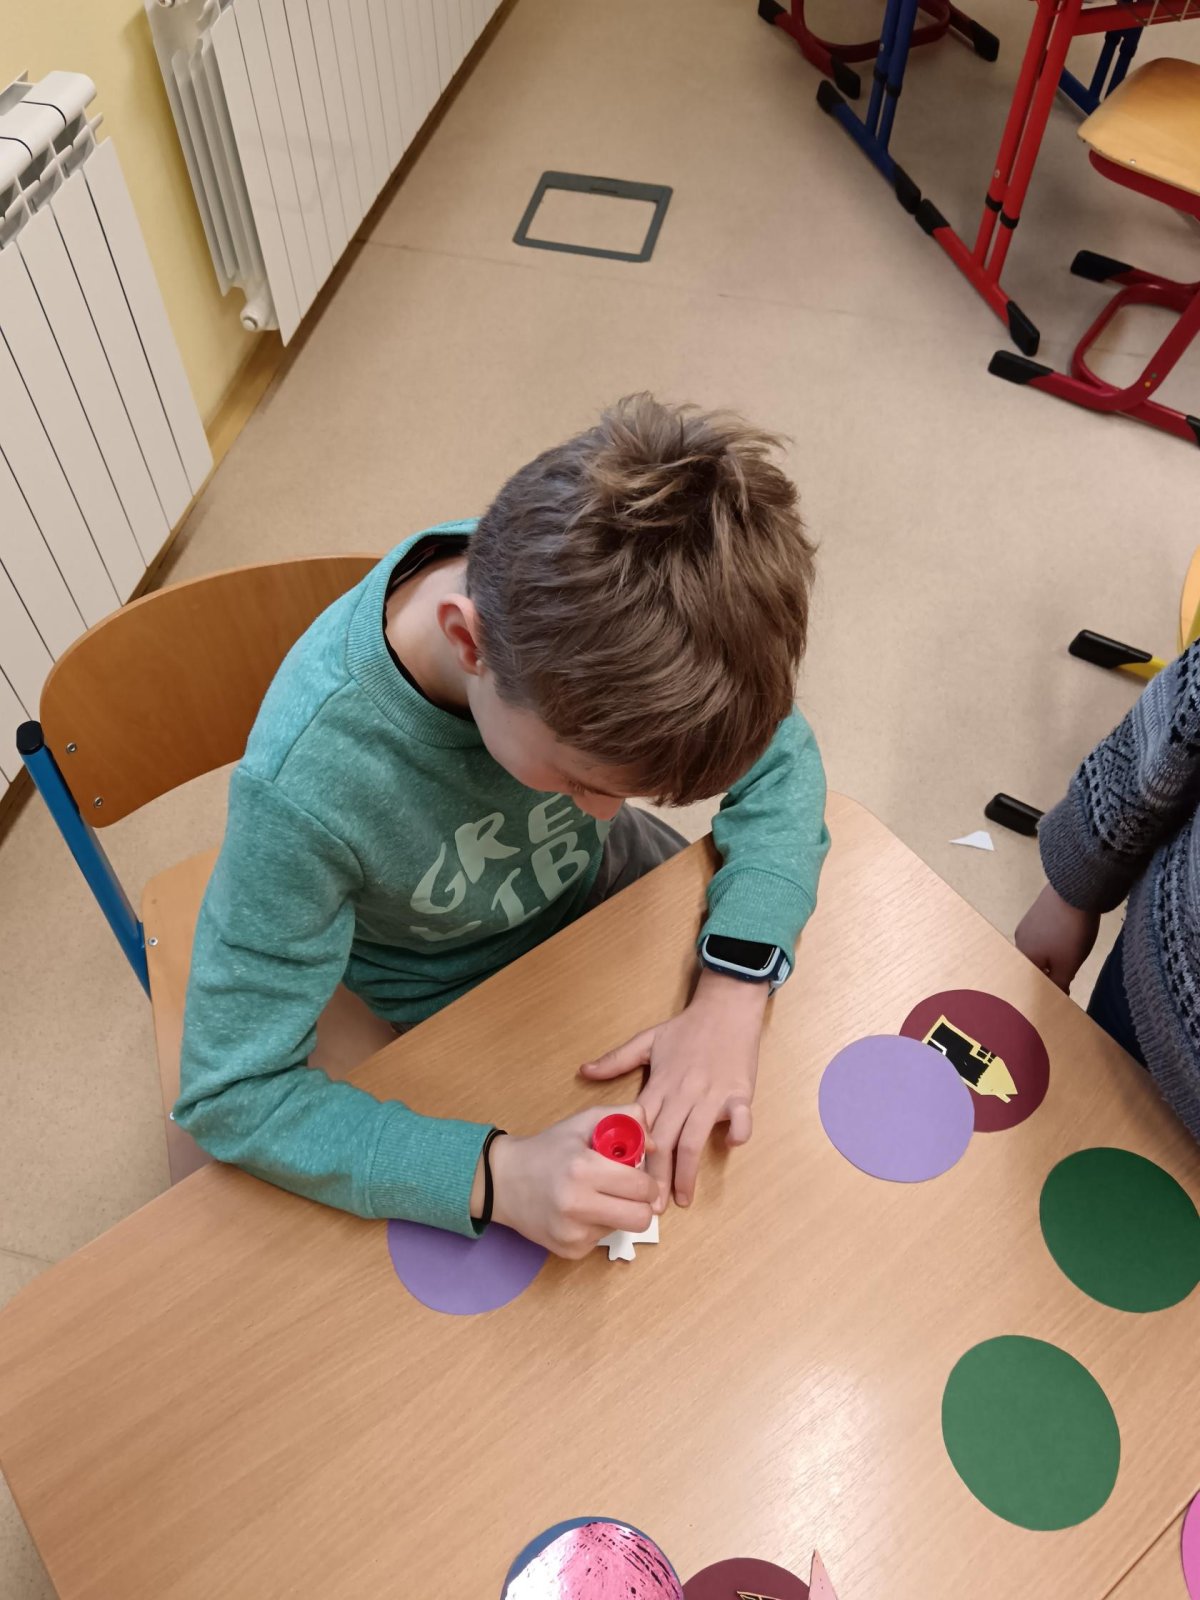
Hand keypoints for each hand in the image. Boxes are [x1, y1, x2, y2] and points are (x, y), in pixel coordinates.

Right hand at [485, 1105, 657, 1258]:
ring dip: (618, 1213)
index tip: (637, 1176)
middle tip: (628, 1192)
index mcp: (584, 1169)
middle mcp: (577, 1204)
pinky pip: (602, 1239)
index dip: (646, 1181)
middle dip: (642, 1204)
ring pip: (623, 1229)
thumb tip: (655, 1146)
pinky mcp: (569, 1251)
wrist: (502, 1180)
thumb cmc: (548, 1149)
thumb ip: (625, 1119)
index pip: (642, 1187)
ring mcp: (572, 1233)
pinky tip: (579, 1211)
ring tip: (597, 1197)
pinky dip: (598, 1225)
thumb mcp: (584, 1121)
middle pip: (641, 1219)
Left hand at [579, 969, 767, 1209]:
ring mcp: (712, 1094)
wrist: (725, 1006)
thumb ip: (616, 1060)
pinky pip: (740, 1117)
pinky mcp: (739, 1091)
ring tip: (683, 1199)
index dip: (633, 1159)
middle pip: (665, 1142)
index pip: (642, 1129)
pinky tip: (731, 1146)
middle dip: (657, 1179)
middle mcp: (683, 1094)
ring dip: (689, 1172)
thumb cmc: (687, 1027)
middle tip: (651, 1209)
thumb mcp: (647, 1040)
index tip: (623, 1185)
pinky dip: (737, 1132)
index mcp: (661, 1085)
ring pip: (695, 1139)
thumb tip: (584, 1071)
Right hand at [1015, 882, 1100, 991]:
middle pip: (1033, 965)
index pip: (1030, 981)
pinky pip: (1043, 935)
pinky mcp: (1037, 912)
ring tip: (1071, 955)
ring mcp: (1027, 924)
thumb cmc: (1070, 933)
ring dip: (1052, 957)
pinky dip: (1053, 942)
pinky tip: (1068, 939)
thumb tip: (1055, 996)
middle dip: (1049, 973)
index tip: (1061, 993)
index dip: (1045, 989)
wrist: (1075, 890)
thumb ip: (1058, 985)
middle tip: (1069, 975)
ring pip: (1039, 949)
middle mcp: (1019, 940)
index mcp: (1023, 956)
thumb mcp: (1068, 965)